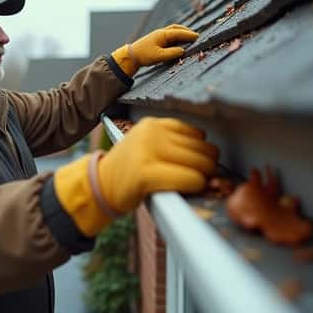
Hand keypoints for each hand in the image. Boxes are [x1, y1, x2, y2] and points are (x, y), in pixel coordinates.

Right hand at [53, 117, 217, 235]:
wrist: (100, 186)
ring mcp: (147, 152)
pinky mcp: (146, 173)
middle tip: (200, 177)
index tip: (198, 163)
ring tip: (192, 183)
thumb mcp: (148, 145)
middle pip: (203, 148)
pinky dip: (195, 186)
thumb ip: (174, 143)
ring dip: (203, 177)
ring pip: (200, 164)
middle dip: (207, 166)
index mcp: (152, 124)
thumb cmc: (129, 171)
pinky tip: (188, 189)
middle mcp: (151, 133)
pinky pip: (189, 178)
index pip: (197, 133)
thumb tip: (212, 153)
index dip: (202, 151)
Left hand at [111, 24, 198, 75]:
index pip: (178, 33)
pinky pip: (169, 35)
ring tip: (189, 37)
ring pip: (172, 31)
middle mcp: (161, 33)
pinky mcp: (157, 40)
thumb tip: (182, 50)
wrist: (131, 55)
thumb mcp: (158, 56)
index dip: (188, 34)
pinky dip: (176, 36)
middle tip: (195, 36)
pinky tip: (179, 41)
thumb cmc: (144, 55)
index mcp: (162, 35)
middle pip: (176, 28)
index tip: (197, 36)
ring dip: (181, 32)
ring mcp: (158, 35)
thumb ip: (171, 53)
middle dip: (186, 31)